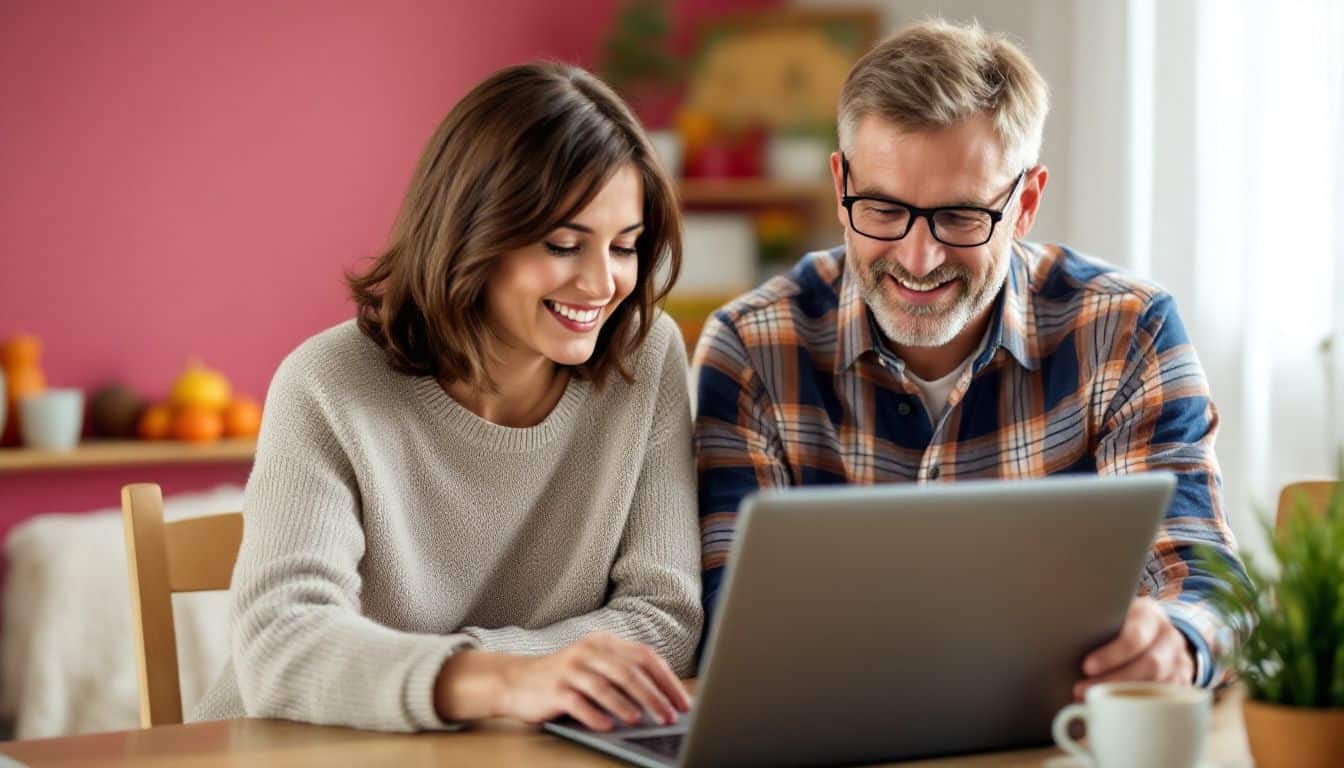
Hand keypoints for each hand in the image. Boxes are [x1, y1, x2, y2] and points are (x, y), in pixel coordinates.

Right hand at [436, 632, 690, 730]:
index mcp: (605, 643)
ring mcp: (570, 669)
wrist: (517, 680)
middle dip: (654, 696)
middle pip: (629, 672)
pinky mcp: (554, 689)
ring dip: (627, 706)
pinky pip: (578, 703)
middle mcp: (589, 651)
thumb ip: (624, 674)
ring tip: (642, 721)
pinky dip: (595, 716)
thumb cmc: (566, 677)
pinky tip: (608, 727)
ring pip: (605, 687)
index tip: (683, 703)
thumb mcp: (596, 666)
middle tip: (669, 717)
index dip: (667, 681)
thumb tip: (665, 698)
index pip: (645, 657)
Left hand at [1074, 597, 1195, 699]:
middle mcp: (1169, 637)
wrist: (1160, 632)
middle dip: (1114, 681)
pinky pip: (1168, 699)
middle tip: (1080, 691)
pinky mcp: (1183, 682)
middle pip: (1149, 664)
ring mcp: (1180, 660)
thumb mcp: (1114, 613)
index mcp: (1150, 615)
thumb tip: (1053, 634)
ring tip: (1092, 702)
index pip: (1135, 635)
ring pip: (1159, 684)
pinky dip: (1142, 705)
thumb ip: (1096, 621)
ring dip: (1125, 696)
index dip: (1111, 654)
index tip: (1086, 667)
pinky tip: (1118, 710)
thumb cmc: (1124, 623)